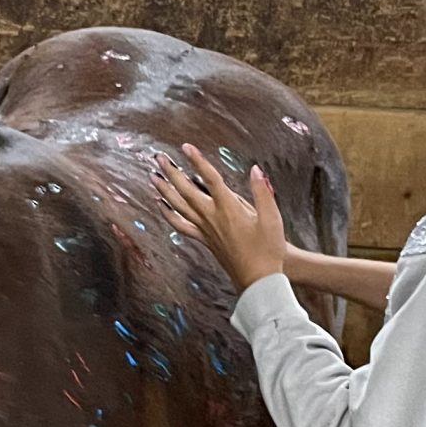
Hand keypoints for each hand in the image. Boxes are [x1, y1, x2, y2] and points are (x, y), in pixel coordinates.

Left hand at [151, 144, 289, 289]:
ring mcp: (205, 230)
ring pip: (178, 207)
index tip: (186, 147)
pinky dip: (168, 214)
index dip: (197, 161)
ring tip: (153, 176)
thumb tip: (255, 169)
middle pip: (186, 191)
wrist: (259, 279)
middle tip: (159, 157)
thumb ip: (262, 192)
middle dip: (172, 172)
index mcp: (229, 209)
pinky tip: (161, 205)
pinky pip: (181, 225)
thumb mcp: (272, 218)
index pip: (210, 179)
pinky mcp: (204, 240)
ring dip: (164, 190)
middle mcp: (212, 218)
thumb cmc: (268, 249)